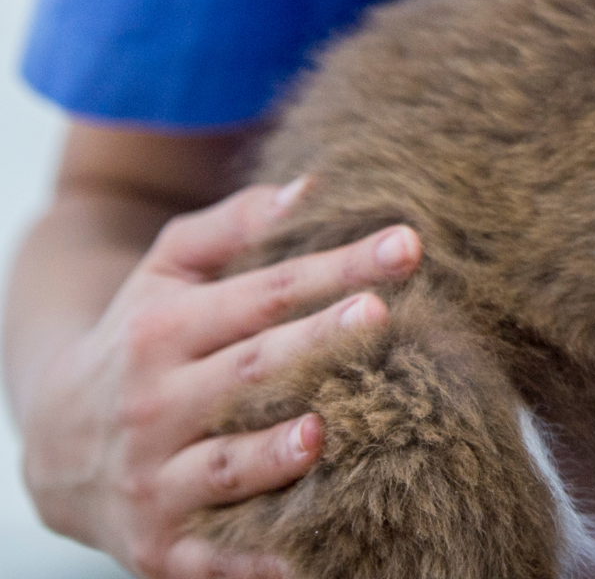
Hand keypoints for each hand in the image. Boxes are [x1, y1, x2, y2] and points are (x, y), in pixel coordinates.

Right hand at [17, 177, 420, 578]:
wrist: (53, 445)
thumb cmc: (141, 336)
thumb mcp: (167, 270)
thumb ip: (236, 223)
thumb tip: (313, 185)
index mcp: (166, 331)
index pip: (266, 291)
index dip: (337, 266)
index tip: (408, 244)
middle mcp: (158, 405)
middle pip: (251, 370)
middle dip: (315, 342)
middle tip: (379, 313)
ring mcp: (157, 480)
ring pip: (224, 467)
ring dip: (274, 454)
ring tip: (323, 430)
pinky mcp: (160, 547)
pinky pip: (213, 558)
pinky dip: (255, 561)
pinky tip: (306, 556)